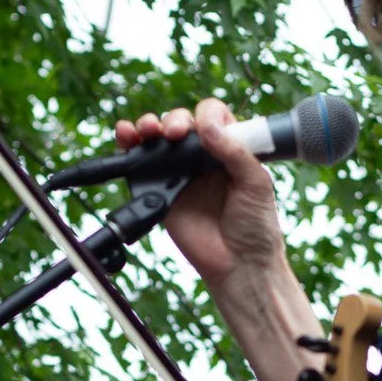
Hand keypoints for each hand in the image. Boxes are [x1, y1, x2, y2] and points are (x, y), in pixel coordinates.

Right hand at [114, 98, 286, 295]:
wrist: (238, 264)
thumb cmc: (256, 225)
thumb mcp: (256, 182)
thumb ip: (235, 151)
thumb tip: (207, 124)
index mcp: (230, 147)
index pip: (213, 116)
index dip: (206, 116)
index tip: (204, 128)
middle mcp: (203, 157)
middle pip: (181, 122)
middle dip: (173, 120)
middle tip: (174, 134)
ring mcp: (179, 174)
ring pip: (158, 138)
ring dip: (148, 126)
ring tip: (145, 130)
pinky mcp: (160, 193)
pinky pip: (141, 166)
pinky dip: (129, 147)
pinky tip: (125, 136)